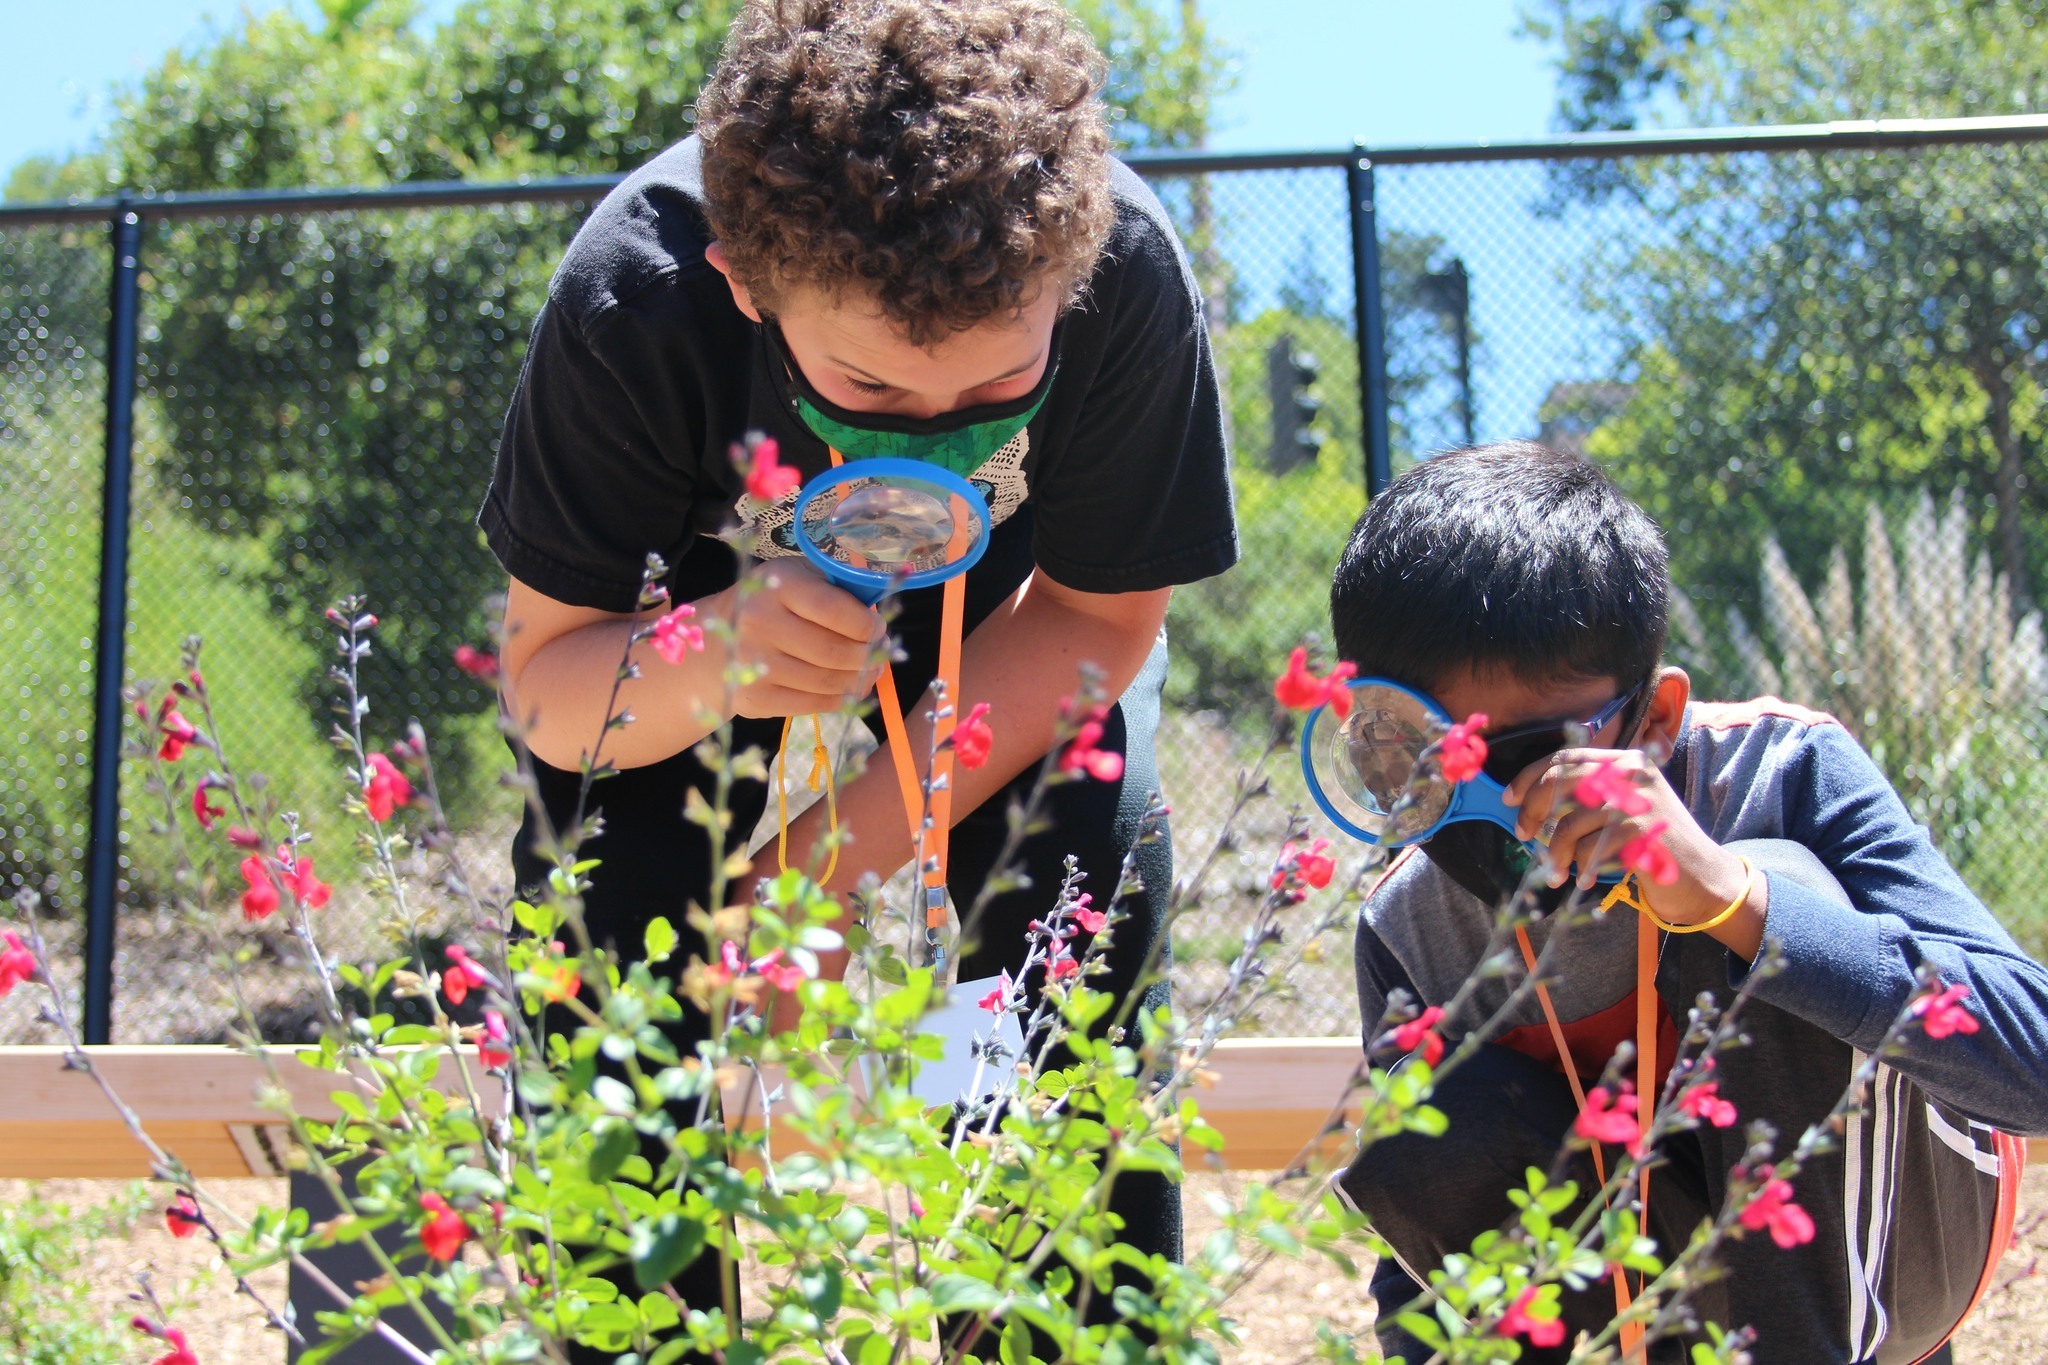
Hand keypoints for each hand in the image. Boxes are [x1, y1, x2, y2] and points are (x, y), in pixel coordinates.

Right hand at [720, 560, 884, 718]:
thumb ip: (836, 589)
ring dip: (860, 680)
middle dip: (868, 656)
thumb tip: (877, 623)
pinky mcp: (757, 697)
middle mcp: (760, 622)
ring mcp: (755, 664)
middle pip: (834, 651)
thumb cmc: (770, 605)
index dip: (866, 625)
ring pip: (828, 682)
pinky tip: (848, 688)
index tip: (877, 629)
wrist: (713, 646)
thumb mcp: (797, 578)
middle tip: (879, 654)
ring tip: (869, 672)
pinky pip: (814, 704)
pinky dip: (840, 699)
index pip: (833, 610)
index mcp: (777, 585)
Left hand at [1503, 747, 1753, 930]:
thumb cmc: (1652, 845)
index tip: (1510, 799)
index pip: (1566, 757)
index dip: (1530, 777)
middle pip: (1560, 782)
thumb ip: (1587, 795)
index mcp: (1624, 761)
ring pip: (1569, 824)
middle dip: (1532, 810)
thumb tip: (1530, 800)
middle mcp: (1631, 774)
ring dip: (1556, 853)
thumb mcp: (1623, 807)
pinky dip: (1580, 867)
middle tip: (1524, 835)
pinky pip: (1588, 850)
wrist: (1703, 877)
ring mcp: (1637, 802)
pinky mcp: (1640, 832)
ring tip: (1556, 871)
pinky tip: (1583, 878)